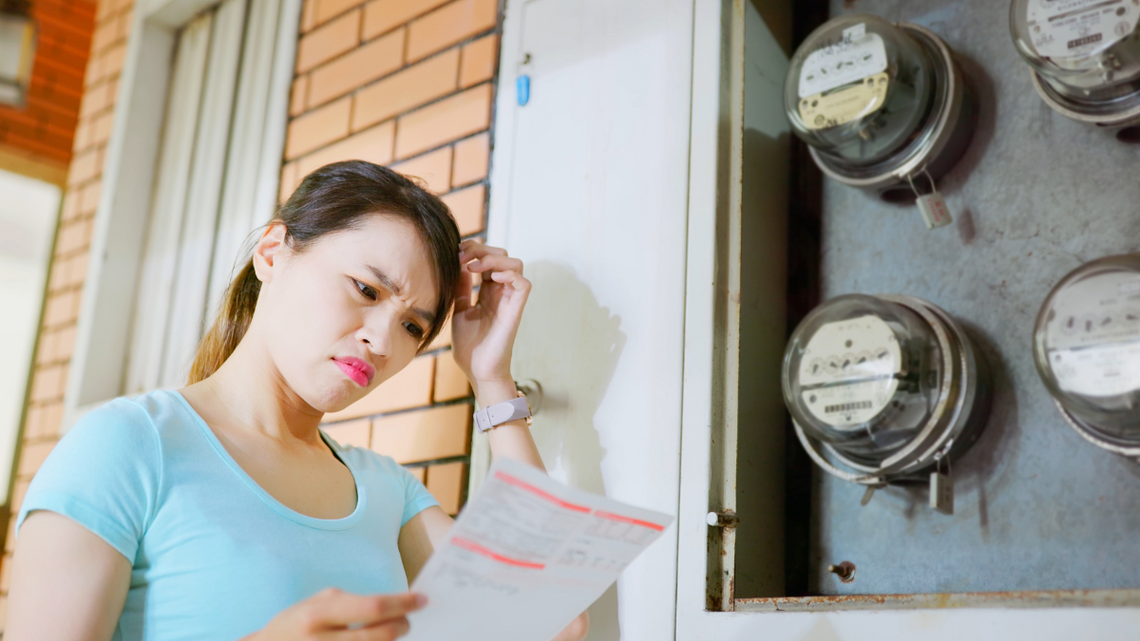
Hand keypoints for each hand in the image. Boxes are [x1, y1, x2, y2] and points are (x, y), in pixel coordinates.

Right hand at [244, 588, 424, 640]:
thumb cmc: (296, 624)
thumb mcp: (317, 603)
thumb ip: (352, 603)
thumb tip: (392, 605)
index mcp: (318, 616)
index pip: (373, 608)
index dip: (402, 603)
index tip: (421, 599)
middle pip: (381, 635)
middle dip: (402, 625)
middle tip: (407, 619)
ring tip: (391, 631)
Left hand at [451, 241, 530, 396]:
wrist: (478, 370)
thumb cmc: (470, 347)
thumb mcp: (460, 310)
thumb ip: (461, 289)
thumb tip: (457, 265)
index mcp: (488, 292)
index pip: (488, 258)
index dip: (473, 250)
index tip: (454, 253)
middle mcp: (502, 293)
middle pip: (502, 254)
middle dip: (481, 249)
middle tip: (461, 257)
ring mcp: (510, 300)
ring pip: (515, 264)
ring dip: (493, 258)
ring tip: (473, 267)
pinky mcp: (516, 310)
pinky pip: (523, 284)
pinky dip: (509, 274)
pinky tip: (490, 278)